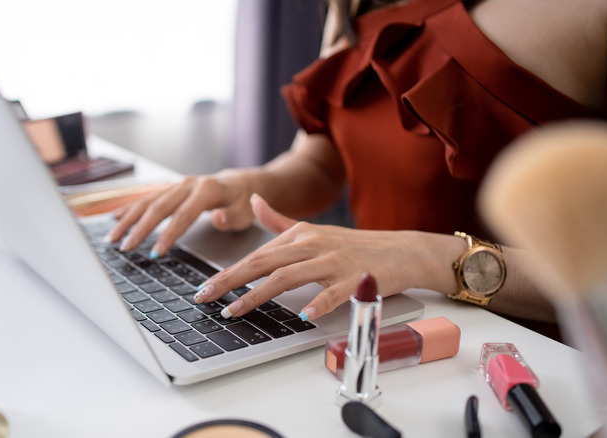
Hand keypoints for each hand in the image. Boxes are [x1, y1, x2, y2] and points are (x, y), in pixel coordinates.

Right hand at [105, 170, 256, 257]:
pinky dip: (130, 207)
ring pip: (148, 201)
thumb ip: (231, 218)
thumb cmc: (241, 202)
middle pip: (159, 207)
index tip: (156, 253)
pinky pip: (147, 197)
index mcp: (206, 190)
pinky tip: (115, 217)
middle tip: (126, 247)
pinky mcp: (170, 188)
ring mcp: (176, 184)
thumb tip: (217, 218)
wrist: (239, 183)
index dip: (168, 235)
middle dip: (140, 229)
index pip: (183, 215)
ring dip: (128, 219)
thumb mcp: (244, 212)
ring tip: (113, 237)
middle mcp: (187, 184)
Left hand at [195, 194, 447, 319]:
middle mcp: (313, 245)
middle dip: (230, 280)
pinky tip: (303, 317)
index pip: (257, 255)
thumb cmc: (356, 246)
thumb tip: (253, 200)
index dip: (229, 271)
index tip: (205, 287)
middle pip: (264, 263)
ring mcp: (334, 261)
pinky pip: (334, 293)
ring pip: (288, 276)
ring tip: (235, 310)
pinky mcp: (355, 279)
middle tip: (204, 296)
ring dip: (258, 295)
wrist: (402, 251)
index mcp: (301, 235)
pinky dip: (318, 304)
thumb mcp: (314, 230)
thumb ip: (280, 221)